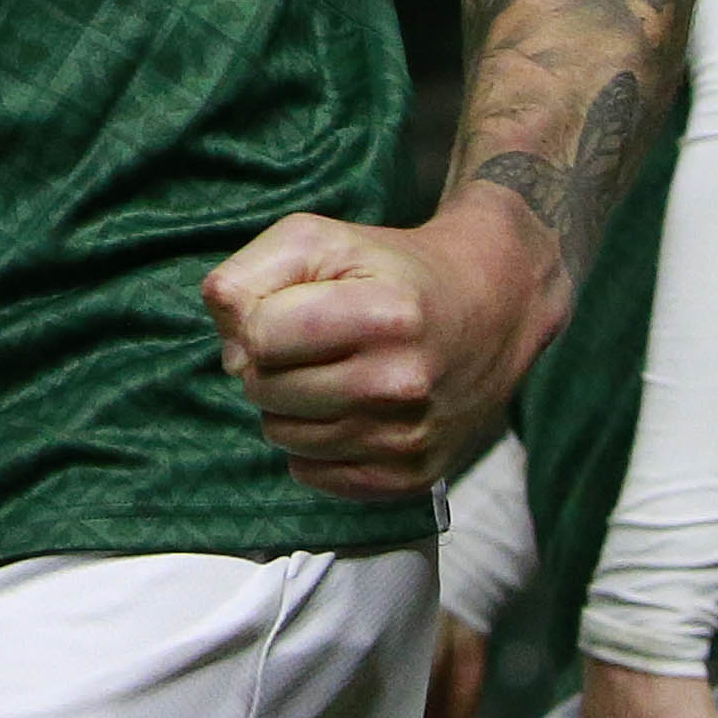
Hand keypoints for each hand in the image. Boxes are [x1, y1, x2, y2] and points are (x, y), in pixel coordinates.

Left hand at [204, 195, 560, 500]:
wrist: (488, 310)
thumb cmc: (389, 271)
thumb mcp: (318, 241)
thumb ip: (250, 275)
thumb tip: (229, 348)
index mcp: (385, 314)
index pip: (260, 338)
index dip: (258, 320)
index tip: (290, 308)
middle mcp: (402, 382)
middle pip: (265, 392)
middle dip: (270, 364)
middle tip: (313, 342)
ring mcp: (408, 437)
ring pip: (283, 437)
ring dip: (290, 405)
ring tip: (332, 371)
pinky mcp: (410, 476)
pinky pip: (313, 474)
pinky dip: (315, 445)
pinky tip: (348, 409)